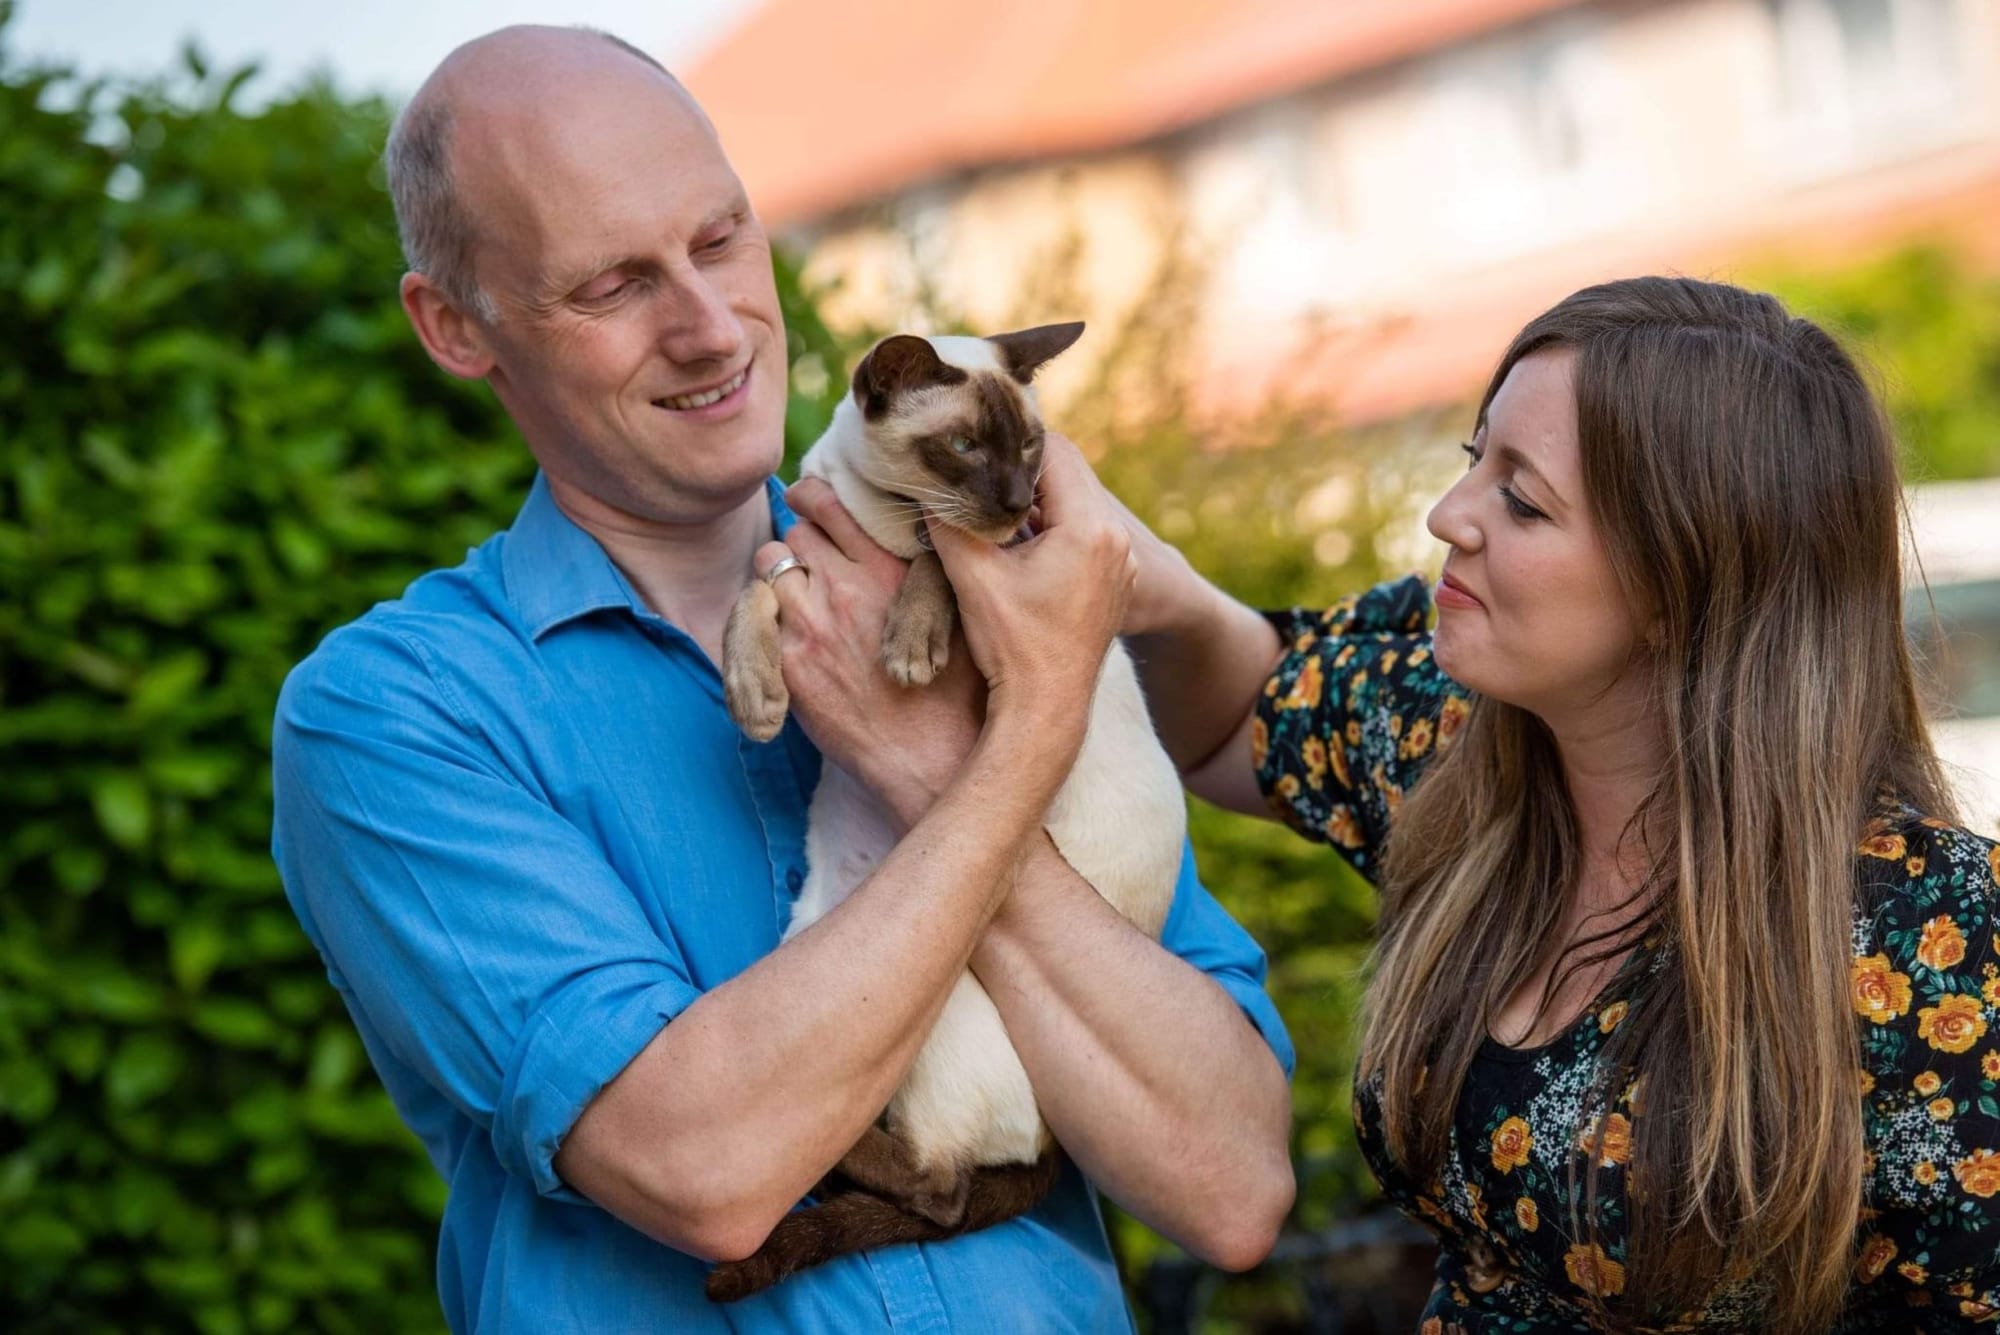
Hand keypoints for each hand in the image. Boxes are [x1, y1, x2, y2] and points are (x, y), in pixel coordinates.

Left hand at [760, 479, 983, 826]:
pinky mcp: (789, 661)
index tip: (808, 498)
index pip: (831, 505)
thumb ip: (925, 568)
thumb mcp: (953, 611)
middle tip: (811, 559)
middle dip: (801, 541)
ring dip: (781, 573)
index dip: (813, 496)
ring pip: (771, 563)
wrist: (929, 755)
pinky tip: (786, 629)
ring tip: (799, 594)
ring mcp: (812, 623)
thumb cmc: (953, 689)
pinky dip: (768, 614)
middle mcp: (847, 586)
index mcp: (890, 567)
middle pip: (796, 532)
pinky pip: (758, 612)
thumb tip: (914, 536)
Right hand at [926, 433, 1134, 732]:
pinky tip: (1014, 542)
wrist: (1046, 711)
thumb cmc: (1012, 647)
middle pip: (1068, 474)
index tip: (976, 451)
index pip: (1054, 451)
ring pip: (1076, 503)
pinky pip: (1084, 534)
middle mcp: (1116, 540)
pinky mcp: (1113, 583)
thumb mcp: (972, 576)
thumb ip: (948, 521)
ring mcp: (1121, 563)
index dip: (1010, 445)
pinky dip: (1051, 528)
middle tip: (978, 473)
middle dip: (1020, 471)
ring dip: (1034, 501)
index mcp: (1090, 528)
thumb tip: (924, 484)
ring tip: (991, 508)